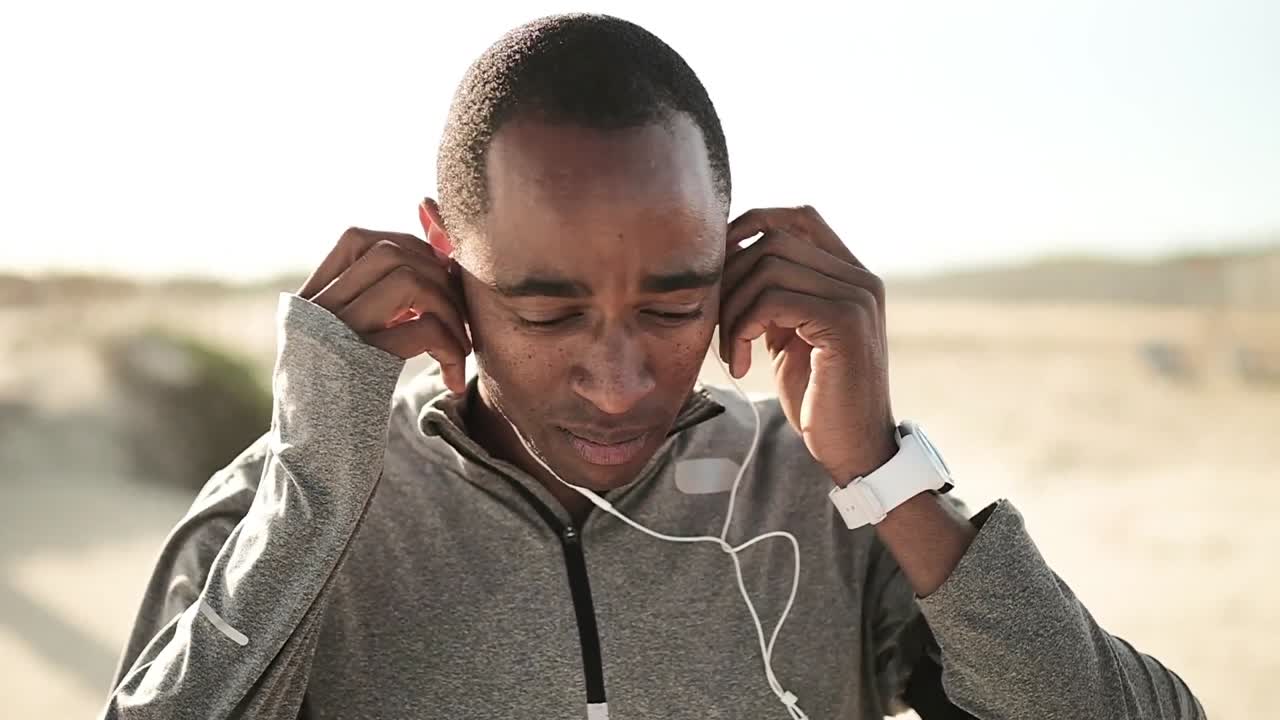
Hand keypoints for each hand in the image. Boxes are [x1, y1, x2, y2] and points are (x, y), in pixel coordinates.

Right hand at [297, 216, 470, 392]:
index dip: (410, 249)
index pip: (359, 240)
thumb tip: (426, 204)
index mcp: (310, 301)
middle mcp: (316, 311)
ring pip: (409, 279)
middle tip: (456, 315)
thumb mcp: (355, 337)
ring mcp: (335, 336)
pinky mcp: (361, 366)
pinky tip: (453, 376)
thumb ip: (384, 284)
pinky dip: (451, 346)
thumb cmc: (343, 395)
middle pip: (390, 252)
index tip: (435, 283)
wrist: (312, 464)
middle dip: (438, 275)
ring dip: (448, 308)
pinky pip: (424, 328)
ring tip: (458, 345)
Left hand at [719, 205, 895, 484]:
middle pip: (774, 239)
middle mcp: (860, 278)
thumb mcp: (790, 334)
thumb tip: (729, 256)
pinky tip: (740, 363)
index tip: (719, 262)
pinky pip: (773, 300)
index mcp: (851, 275)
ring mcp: (857, 298)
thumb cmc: (816, 396)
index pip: (800, 217)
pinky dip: (742, 328)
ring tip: (730, 350)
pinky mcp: (845, 324)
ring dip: (732, 309)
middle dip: (730, 277)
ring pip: (768, 268)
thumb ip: (775, 294)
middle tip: (717, 324)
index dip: (752, 223)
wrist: (853, 449)